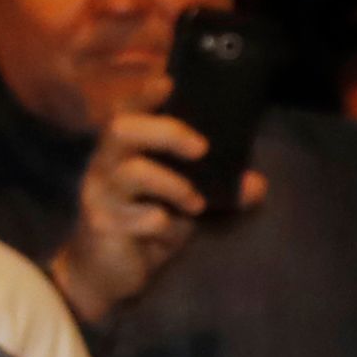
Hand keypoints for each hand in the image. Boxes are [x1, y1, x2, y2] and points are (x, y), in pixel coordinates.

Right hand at [48, 109, 263, 321]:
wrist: (103, 275)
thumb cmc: (142, 229)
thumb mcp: (183, 206)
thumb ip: (214, 190)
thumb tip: (256, 184)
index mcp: (122, 154)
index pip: (128, 113)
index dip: (145, 95)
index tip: (169, 82)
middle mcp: (104, 167)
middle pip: (122, 130)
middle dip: (165, 132)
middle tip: (200, 148)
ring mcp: (99, 195)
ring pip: (130, 171)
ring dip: (172, 184)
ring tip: (195, 203)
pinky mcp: (102, 224)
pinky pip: (130, 216)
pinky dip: (155, 221)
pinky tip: (164, 229)